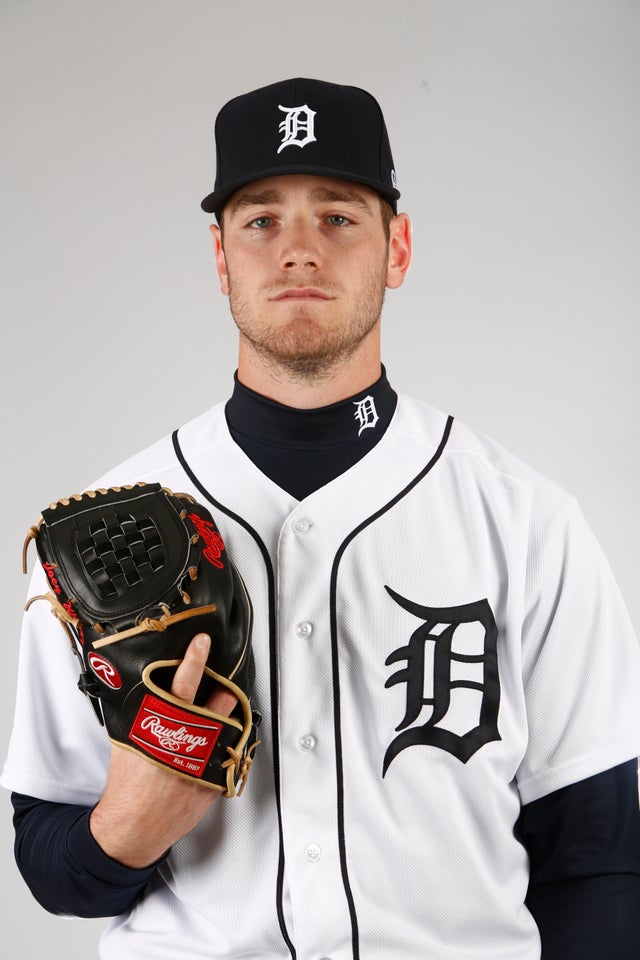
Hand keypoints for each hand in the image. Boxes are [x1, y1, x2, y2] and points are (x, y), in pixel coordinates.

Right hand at [89, 633, 236, 867]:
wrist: (135, 827)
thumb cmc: (128, 783)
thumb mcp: (128, 740)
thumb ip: (141, 713)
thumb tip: (146, 689)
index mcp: (163, 727)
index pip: (182, 684)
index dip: (194, 660)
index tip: (202, 642)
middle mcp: (188, 741)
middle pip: (218, 701)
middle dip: (223, 686)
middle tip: (223, 675)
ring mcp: (206, 761)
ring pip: (230, 724)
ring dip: (229, 712)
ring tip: (224, 705)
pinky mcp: (217, 780)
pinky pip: (230, 751)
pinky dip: (227, 742)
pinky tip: (220, 740)